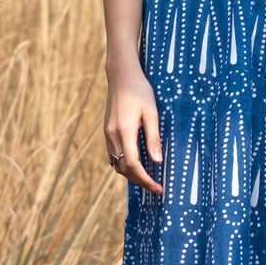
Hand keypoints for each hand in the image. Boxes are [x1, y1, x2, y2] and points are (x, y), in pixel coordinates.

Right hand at [104, 62, 163, 193]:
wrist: (121, 75)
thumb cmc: (140, 91)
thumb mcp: (152, 113)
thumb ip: (154, 138)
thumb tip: (157, 162)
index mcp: (125, 131)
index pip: (133, 164)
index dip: (145, 179)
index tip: (158, 188)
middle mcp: (113, 135)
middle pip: (123, 168)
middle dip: (139, 181)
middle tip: (156, 188)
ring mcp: (108, 133)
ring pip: (116, 164)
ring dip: (131, 174)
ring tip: (147, 179)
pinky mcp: (107, 130)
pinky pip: (113, 155)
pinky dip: (124, 164)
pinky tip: (136, 164)